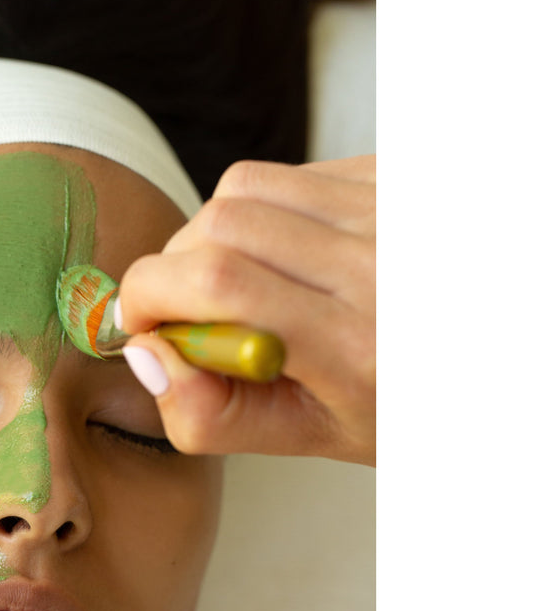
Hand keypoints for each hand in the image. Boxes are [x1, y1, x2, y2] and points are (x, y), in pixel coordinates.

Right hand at [117, 155, 374, 464]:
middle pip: (220, 226)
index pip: (218, 285)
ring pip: (243, 187)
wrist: (469, 359)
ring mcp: (390, 211)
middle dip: (173, 266)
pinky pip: (287, 174)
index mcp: (355, 346)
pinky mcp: (392, 176)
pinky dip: (263, 211)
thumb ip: (212, 414)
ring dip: (216, 234)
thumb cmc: (392, 405)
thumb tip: (145, 354)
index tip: (141, 321)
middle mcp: (378, 266)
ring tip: (245, 279)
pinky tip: (290, 253)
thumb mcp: (305, 436)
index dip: (149, 293)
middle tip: (188, 308)